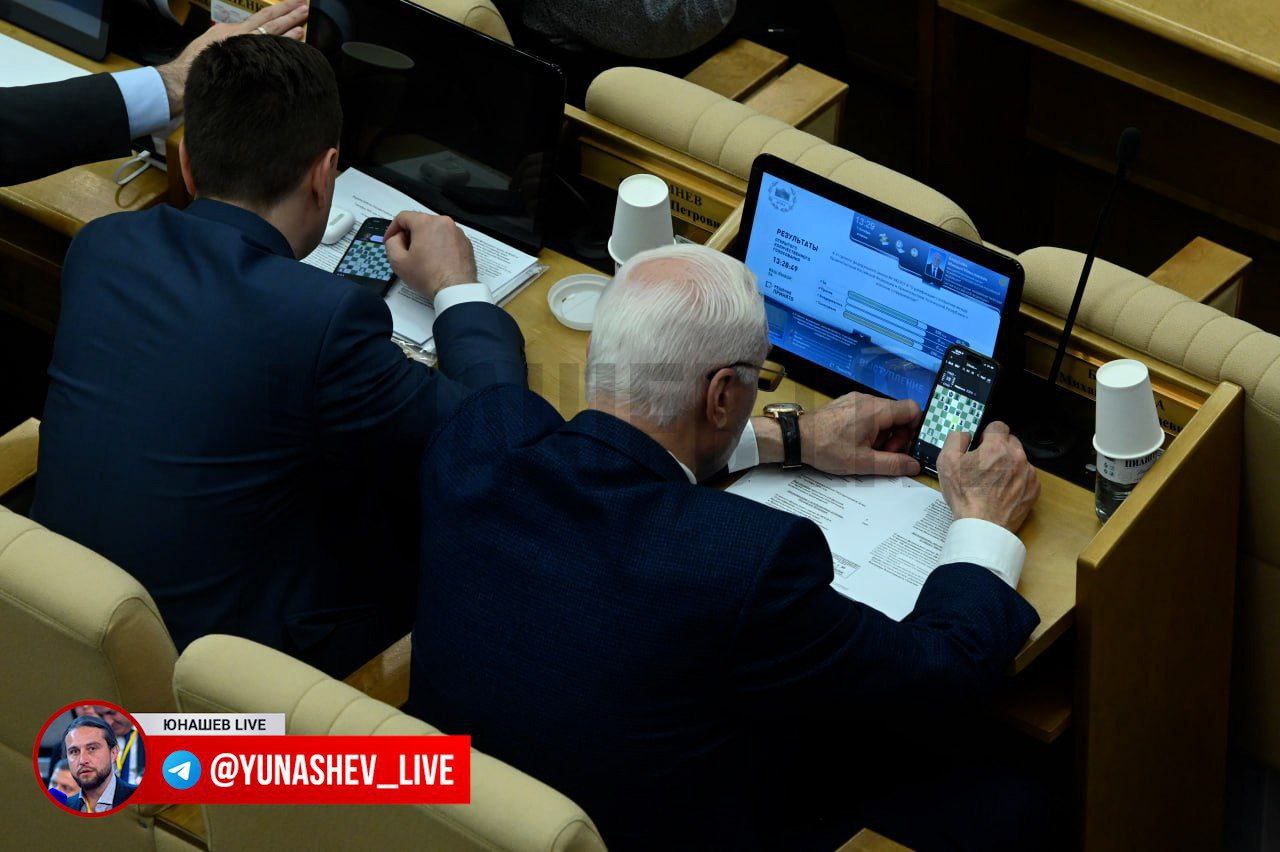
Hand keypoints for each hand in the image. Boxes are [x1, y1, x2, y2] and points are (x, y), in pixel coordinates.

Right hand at [156, 0, 309, 117]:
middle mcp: (239, 35)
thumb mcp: (213, 48)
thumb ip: (230, 44)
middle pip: (269, 21)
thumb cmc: (195, 68)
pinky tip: (297, 39)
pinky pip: (269, 47)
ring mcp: (242, 45)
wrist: (180, 79)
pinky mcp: (244, 57)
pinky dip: (284, 42)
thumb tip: (243, 44)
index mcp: (232, 32)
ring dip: (290, 24)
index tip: (293, 6)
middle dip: (288, 13)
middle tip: (305, 6)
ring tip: (304, 19)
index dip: (278, 12)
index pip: (260, 19)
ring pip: (271, 31)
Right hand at [384, 212, 477, 300]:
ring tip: (422, 258)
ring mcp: (457, 232)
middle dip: (409, 234)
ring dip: (425, 240)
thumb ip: (391, 242)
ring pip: (435, 230)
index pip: (403, 217)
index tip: (389, 240)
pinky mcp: (466, 243)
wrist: (456, 289)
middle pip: (420, 222)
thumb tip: (397, 237)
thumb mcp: (398, 261)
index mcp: (426, 222)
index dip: (392, 229)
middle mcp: (444, 222)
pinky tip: (437, 261)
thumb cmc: (427, 276)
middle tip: (405, 251)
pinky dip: (440, 246)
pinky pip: (448, 239)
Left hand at [756, 392, 921, 475]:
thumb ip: (893, 464)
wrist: (797, 437)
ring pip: (883, 415)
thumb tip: (915, 465)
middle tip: (883, 454)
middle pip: (898, 414)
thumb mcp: (863, 462)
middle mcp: (869, 400)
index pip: (913, 409)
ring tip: (866, 450)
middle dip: (896, 436)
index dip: (914, 429)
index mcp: (877, 411)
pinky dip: (869, 428)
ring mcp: (856, 399)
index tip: (903, 447)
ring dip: (882, 434)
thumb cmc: (828, 449)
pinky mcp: (846, 403)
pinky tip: (855, 442)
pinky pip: (868, 413)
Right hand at [937, 422, 1039, 532]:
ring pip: (1019, 459)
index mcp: (997, 447)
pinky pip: (1026, 476)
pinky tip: (1002, 490)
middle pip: (1011, 441)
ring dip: (1008, 464)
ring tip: (993, 481)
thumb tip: (965, 435)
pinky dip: (1016, 480)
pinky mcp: (1034, 489)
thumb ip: (956, 439)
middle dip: (998, 449)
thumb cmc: (966, 496)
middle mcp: (1017, 457)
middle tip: (985, 464)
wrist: (983, 525)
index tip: (982, 444)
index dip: (987, 434)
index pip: (998, 426)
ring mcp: (1028, 473)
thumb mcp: (946, 462)